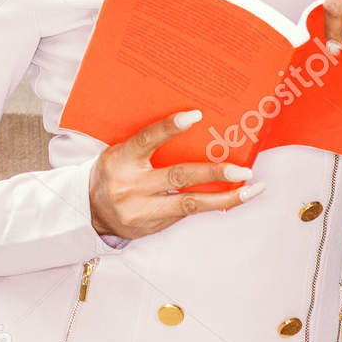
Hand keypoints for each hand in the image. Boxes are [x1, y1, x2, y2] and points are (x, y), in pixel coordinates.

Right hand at [87, 110, 262, 239]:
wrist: (90, 212)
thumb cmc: (112, 174)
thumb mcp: (120, 153)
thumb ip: (147, 145)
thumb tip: (191, 127)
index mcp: (121, 159)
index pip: (147, 139)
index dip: (170, 127)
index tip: (196, 116)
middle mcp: (131, 185)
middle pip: (178, 176)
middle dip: (214, 173)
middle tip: (243, 169)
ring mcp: (143, 209)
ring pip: (190, 203)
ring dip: (225, 197)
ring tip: (251, 189)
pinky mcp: (153, 225)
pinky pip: (186, 213)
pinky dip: (211, 205)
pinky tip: (232, 197)